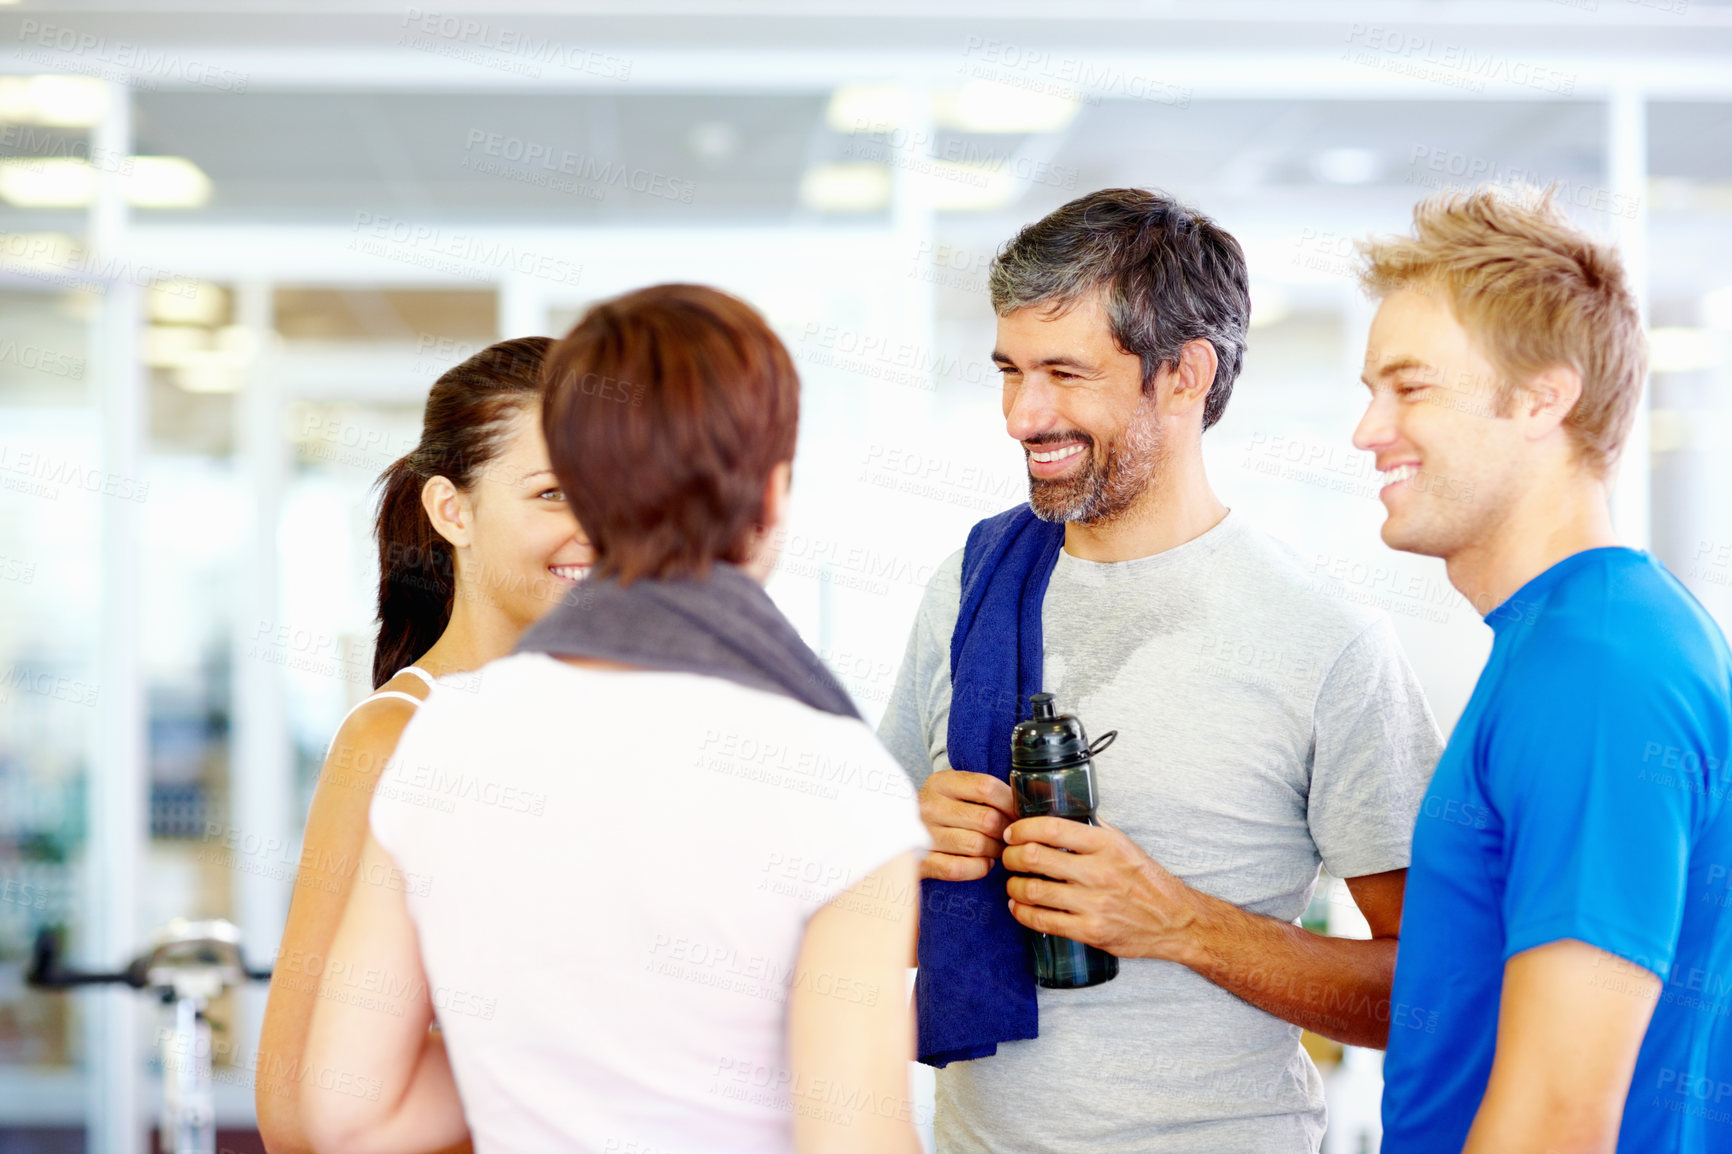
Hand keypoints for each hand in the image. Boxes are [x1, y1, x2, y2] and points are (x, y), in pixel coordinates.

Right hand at [917, 770, 1016, 881]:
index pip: (987, 788)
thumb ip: (983, 791)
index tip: (1018, 813)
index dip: (1010, 803)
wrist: (899, 831)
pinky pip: (960, 868)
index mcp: (940, 782)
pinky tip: (982, 863)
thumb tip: (1026, 801)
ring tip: (995, 849)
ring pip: (976, 845)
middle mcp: (928, 805)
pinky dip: (979, 868)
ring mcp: (922, 834)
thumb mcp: (956, 790)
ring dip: (994, 851)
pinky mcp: (921, 862)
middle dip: (1006, 831)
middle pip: (987, 819)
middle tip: (1009, 836)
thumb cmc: (943, 811)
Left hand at [1002, 817, 1201, 963]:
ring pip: (1033, 890)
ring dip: (1014, 886)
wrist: (1175, 920)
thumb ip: (1094, 830)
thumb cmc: (1147, 881)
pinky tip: (1019, 907)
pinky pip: (1043, 921)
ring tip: (1013, 884)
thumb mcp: (1125, 845)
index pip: (1051, 828)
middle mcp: (1100, 872)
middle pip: (1035, 857)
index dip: (1023, 828)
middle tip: (1009, 857)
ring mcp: (1095, 904)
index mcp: (1106, 844)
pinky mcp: (1091, 931)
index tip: (1013, 832)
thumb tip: (1063, 811)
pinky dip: (1022, 913)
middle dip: (1011, 856)